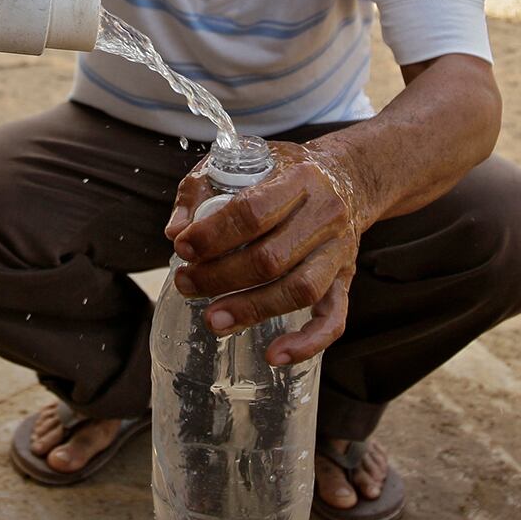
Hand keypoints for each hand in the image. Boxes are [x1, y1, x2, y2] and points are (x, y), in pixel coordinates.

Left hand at [164, 140, 369, 364]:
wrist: (346, 177)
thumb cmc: (282, 172)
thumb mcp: (240, 164)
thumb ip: (201, 191)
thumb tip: (174, 232)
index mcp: (298, 179)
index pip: (252, 211)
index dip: (212, 235)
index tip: (182, 248)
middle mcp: (325, 215)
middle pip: (271, 258)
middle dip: (220, 277)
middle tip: (186, 284)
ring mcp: (339, 251)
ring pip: (299, 290)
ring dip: (251, 309)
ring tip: (212, 320)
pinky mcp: (346, 279)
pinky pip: (334, 319)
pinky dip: (306, 343)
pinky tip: (274, 355)